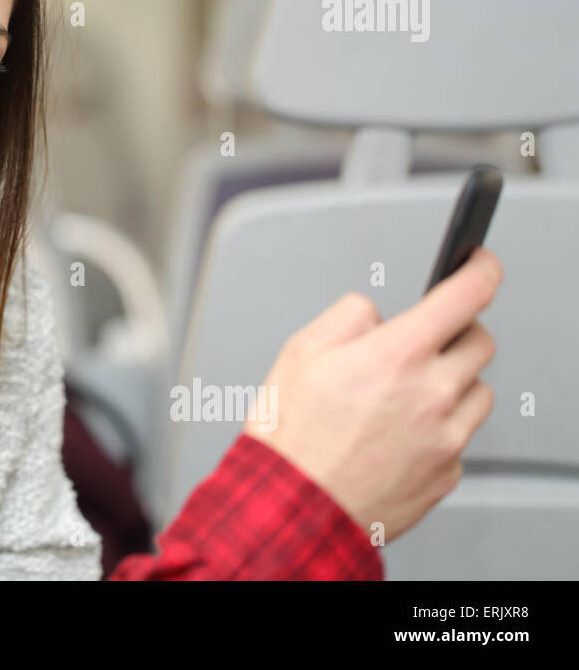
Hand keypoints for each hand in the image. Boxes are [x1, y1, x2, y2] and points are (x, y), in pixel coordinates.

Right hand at [243, 247, 501, 541]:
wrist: (294, 507)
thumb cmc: (290, 436)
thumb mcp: (300, 350)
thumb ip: (348, 316)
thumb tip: (375, 315)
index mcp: (398, 354)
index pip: (466, 295)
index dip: (481, 270)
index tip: (480, 264)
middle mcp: (433, 393)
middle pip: (480, 342)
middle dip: (455, 333)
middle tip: (421, 344)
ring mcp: (446, 437)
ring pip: (477, 392)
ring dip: (451, 384)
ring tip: (401, 399)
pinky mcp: (446, 473)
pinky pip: (459, 437)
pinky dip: (438, 430)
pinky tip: (396, 436)